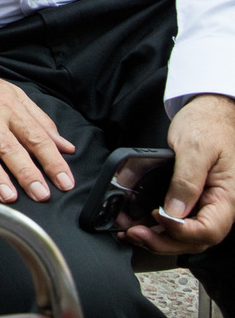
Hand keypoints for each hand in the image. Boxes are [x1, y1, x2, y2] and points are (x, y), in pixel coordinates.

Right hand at [0, 62, 74, 202]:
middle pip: (11, 148)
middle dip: (27, 172)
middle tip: (40, 193)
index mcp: (9, 108)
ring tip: (9, 197)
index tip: (65, 181)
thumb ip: (40, 121)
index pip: (36, 137)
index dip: (52, 160)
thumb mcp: (11, 94)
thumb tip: (65, 146)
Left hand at [125, 93, 234, 255]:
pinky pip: (178, 222)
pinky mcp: (192, 201)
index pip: (208, 230)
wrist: (210, 113)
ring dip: (157, 239)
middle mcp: (218, 207)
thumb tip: (173, 212)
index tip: (157, 217)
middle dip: (162, 241)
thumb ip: (185, 182)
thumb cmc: (207, 125)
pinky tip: (138, 224)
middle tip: (133, 233)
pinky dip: (157, 227)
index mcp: (227, 198)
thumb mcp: (194, 148)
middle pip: (194, 240)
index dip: (180, 231)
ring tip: (130, 232)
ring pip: (185, 236)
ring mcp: (205, 205)